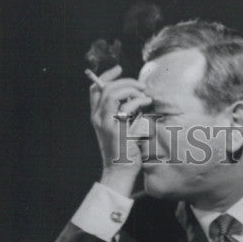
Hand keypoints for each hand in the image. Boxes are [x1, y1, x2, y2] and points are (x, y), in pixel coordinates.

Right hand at [87, 65, 152, 196]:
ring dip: (131, 89)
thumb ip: (122, 113)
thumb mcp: (120, 129)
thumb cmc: (124, 152)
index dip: (107, 75)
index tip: (119, 69)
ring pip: (113, 93)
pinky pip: (127, 107)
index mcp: (96, 116)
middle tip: (141, 86)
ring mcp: (106, 123)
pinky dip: (138, 102)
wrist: (120, 172)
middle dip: (125, 82)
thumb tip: (135, 95)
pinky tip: (147, 104)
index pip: (95, 88)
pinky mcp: (117, 129)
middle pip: (106, 87)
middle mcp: (98, 118)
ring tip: (144, 96)